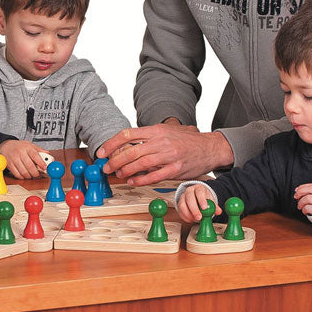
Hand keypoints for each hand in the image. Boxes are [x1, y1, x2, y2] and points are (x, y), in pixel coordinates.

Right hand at [0, 140, 47, 178]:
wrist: (5, 146)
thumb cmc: (18, 146)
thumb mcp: (29, 145)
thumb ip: (39, 150)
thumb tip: (48, 154)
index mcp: (27, 148)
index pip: (35, 156)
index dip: (41, 163)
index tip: (45, 168)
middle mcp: (20, 153)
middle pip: (30, 166)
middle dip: (36, 173)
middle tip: (39, 174)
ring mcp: (14, 159)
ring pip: (24, 172)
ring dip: (29, 176)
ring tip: (32, 175)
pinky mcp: (9, 165)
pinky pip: (17, 174)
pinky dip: (22, 177)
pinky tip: (24, 175)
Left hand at [97, 120, 234, 185]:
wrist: (209, 147)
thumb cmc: (185, 141)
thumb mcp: (166, 132)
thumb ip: (148, 137)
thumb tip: (126, 143)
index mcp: (157, 130)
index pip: (128, 134)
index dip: (111, 143)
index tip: (102, 152)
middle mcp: (162, 141)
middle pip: (131, 150)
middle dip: (115, 160)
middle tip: (106, 167)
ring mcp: (169, 155)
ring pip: (141, 163)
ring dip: (126, 170)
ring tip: (118, 174)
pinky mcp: (176, 169)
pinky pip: (154, 176)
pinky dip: (141, 180)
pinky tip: (133, 181)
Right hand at [177, 182, 216, 222]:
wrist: (196, 196)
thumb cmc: (204, 198)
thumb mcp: (210, 200)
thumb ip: (215, 206)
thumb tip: (219, 211)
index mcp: (198, 188)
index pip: (199, 192)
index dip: (201, 200)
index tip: (204, 208)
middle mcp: (189, 191)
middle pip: (189, 198)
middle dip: (194, 209)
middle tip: (199, 217)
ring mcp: (182, 197)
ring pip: (182, 205)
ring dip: (188, 214)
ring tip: (195, 220)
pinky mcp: (179, 204)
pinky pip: (179, 211)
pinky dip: (185, 217)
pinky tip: (191, 220)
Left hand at [294, 183, 311, 215]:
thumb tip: (302, 191)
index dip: (304, 186)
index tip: (298, 189)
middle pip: (310, 190)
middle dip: (300, 192)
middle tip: (296, 196)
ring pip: (307, 198)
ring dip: (300, 202)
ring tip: (300, 206)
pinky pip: (307, 208)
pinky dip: (304, 210)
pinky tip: (305, 211)